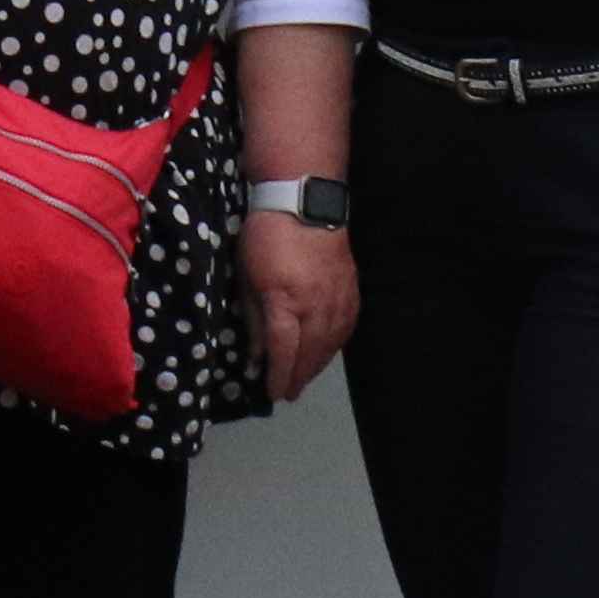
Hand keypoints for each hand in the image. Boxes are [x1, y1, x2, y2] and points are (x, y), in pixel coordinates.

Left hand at [244, 211, 357, 402]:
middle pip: (309, 354)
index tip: (272, 393)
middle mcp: (316, 307)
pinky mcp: (351, 293)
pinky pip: (345, 330)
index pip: (283, 351)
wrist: (304, 203)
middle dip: (298, 377)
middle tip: (288, 394)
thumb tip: (255, 355)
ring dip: (316, 367)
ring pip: (330, 346)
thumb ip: (253, 319)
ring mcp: (338, 301)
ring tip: (303, 379)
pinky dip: (333, 348)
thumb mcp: (246, 276)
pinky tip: (324, 353)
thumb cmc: (264, 237)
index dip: (278, 376)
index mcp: (285, 302)